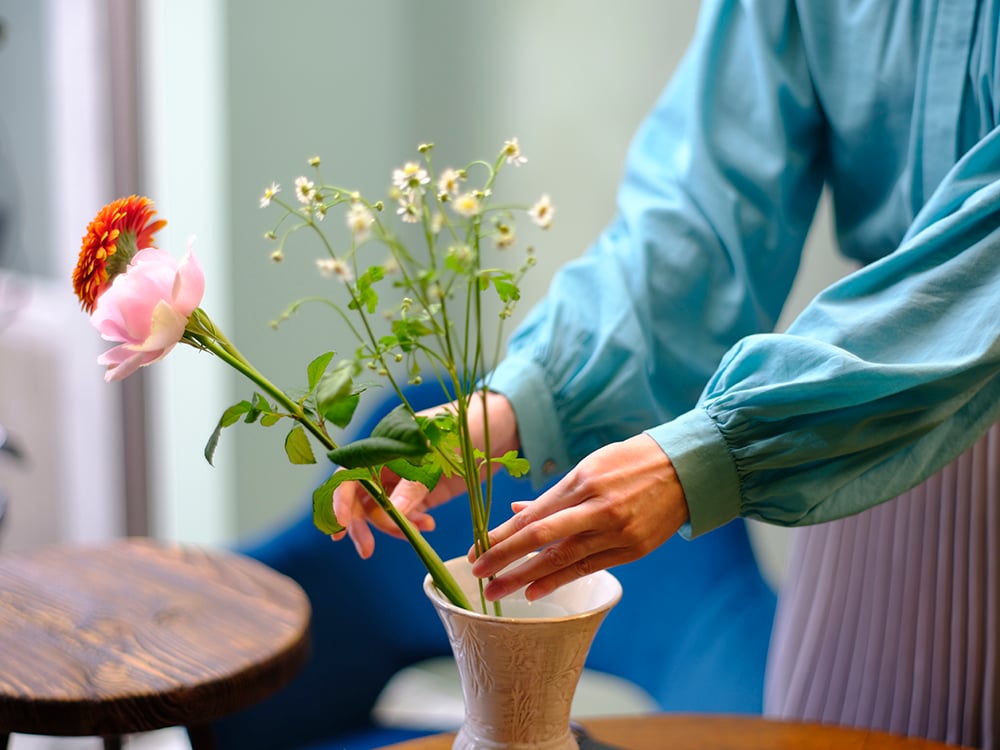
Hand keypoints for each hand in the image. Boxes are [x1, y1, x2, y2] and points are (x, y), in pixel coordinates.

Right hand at [331, 391, 518, 557]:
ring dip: (394, 525)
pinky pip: (404, 515)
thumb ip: (414, 484)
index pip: (349, 473)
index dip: (338, 499)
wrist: (502, 428)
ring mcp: (403, 478)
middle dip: (361, 524)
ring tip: (422, 528)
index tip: (339, 526)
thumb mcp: (438, 456)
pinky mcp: (421, 493)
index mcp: (383, 444)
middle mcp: (387, 462)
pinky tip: (429, 524)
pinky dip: (412, 524)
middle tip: (366, 550)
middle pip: (359, 498)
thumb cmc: (467, 429)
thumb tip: (391, 511)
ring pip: (381, 511)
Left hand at [468, 434, 688, 600]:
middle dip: (504, 557)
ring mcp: (617, 530)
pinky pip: (589, 568)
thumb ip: (554, 495)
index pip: (533, 514)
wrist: (685, 469)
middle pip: (541, 537)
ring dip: (526, 576)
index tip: (476, 549)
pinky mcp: (633, 550)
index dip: (501, 534)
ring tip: (498, 591)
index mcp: (582, 480)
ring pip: (563, 558)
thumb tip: (517, 512)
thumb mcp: (589, 467)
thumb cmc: (630, 463)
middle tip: (476, 573)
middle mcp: (597, 507)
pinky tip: (534, 591)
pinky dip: (559, 580)